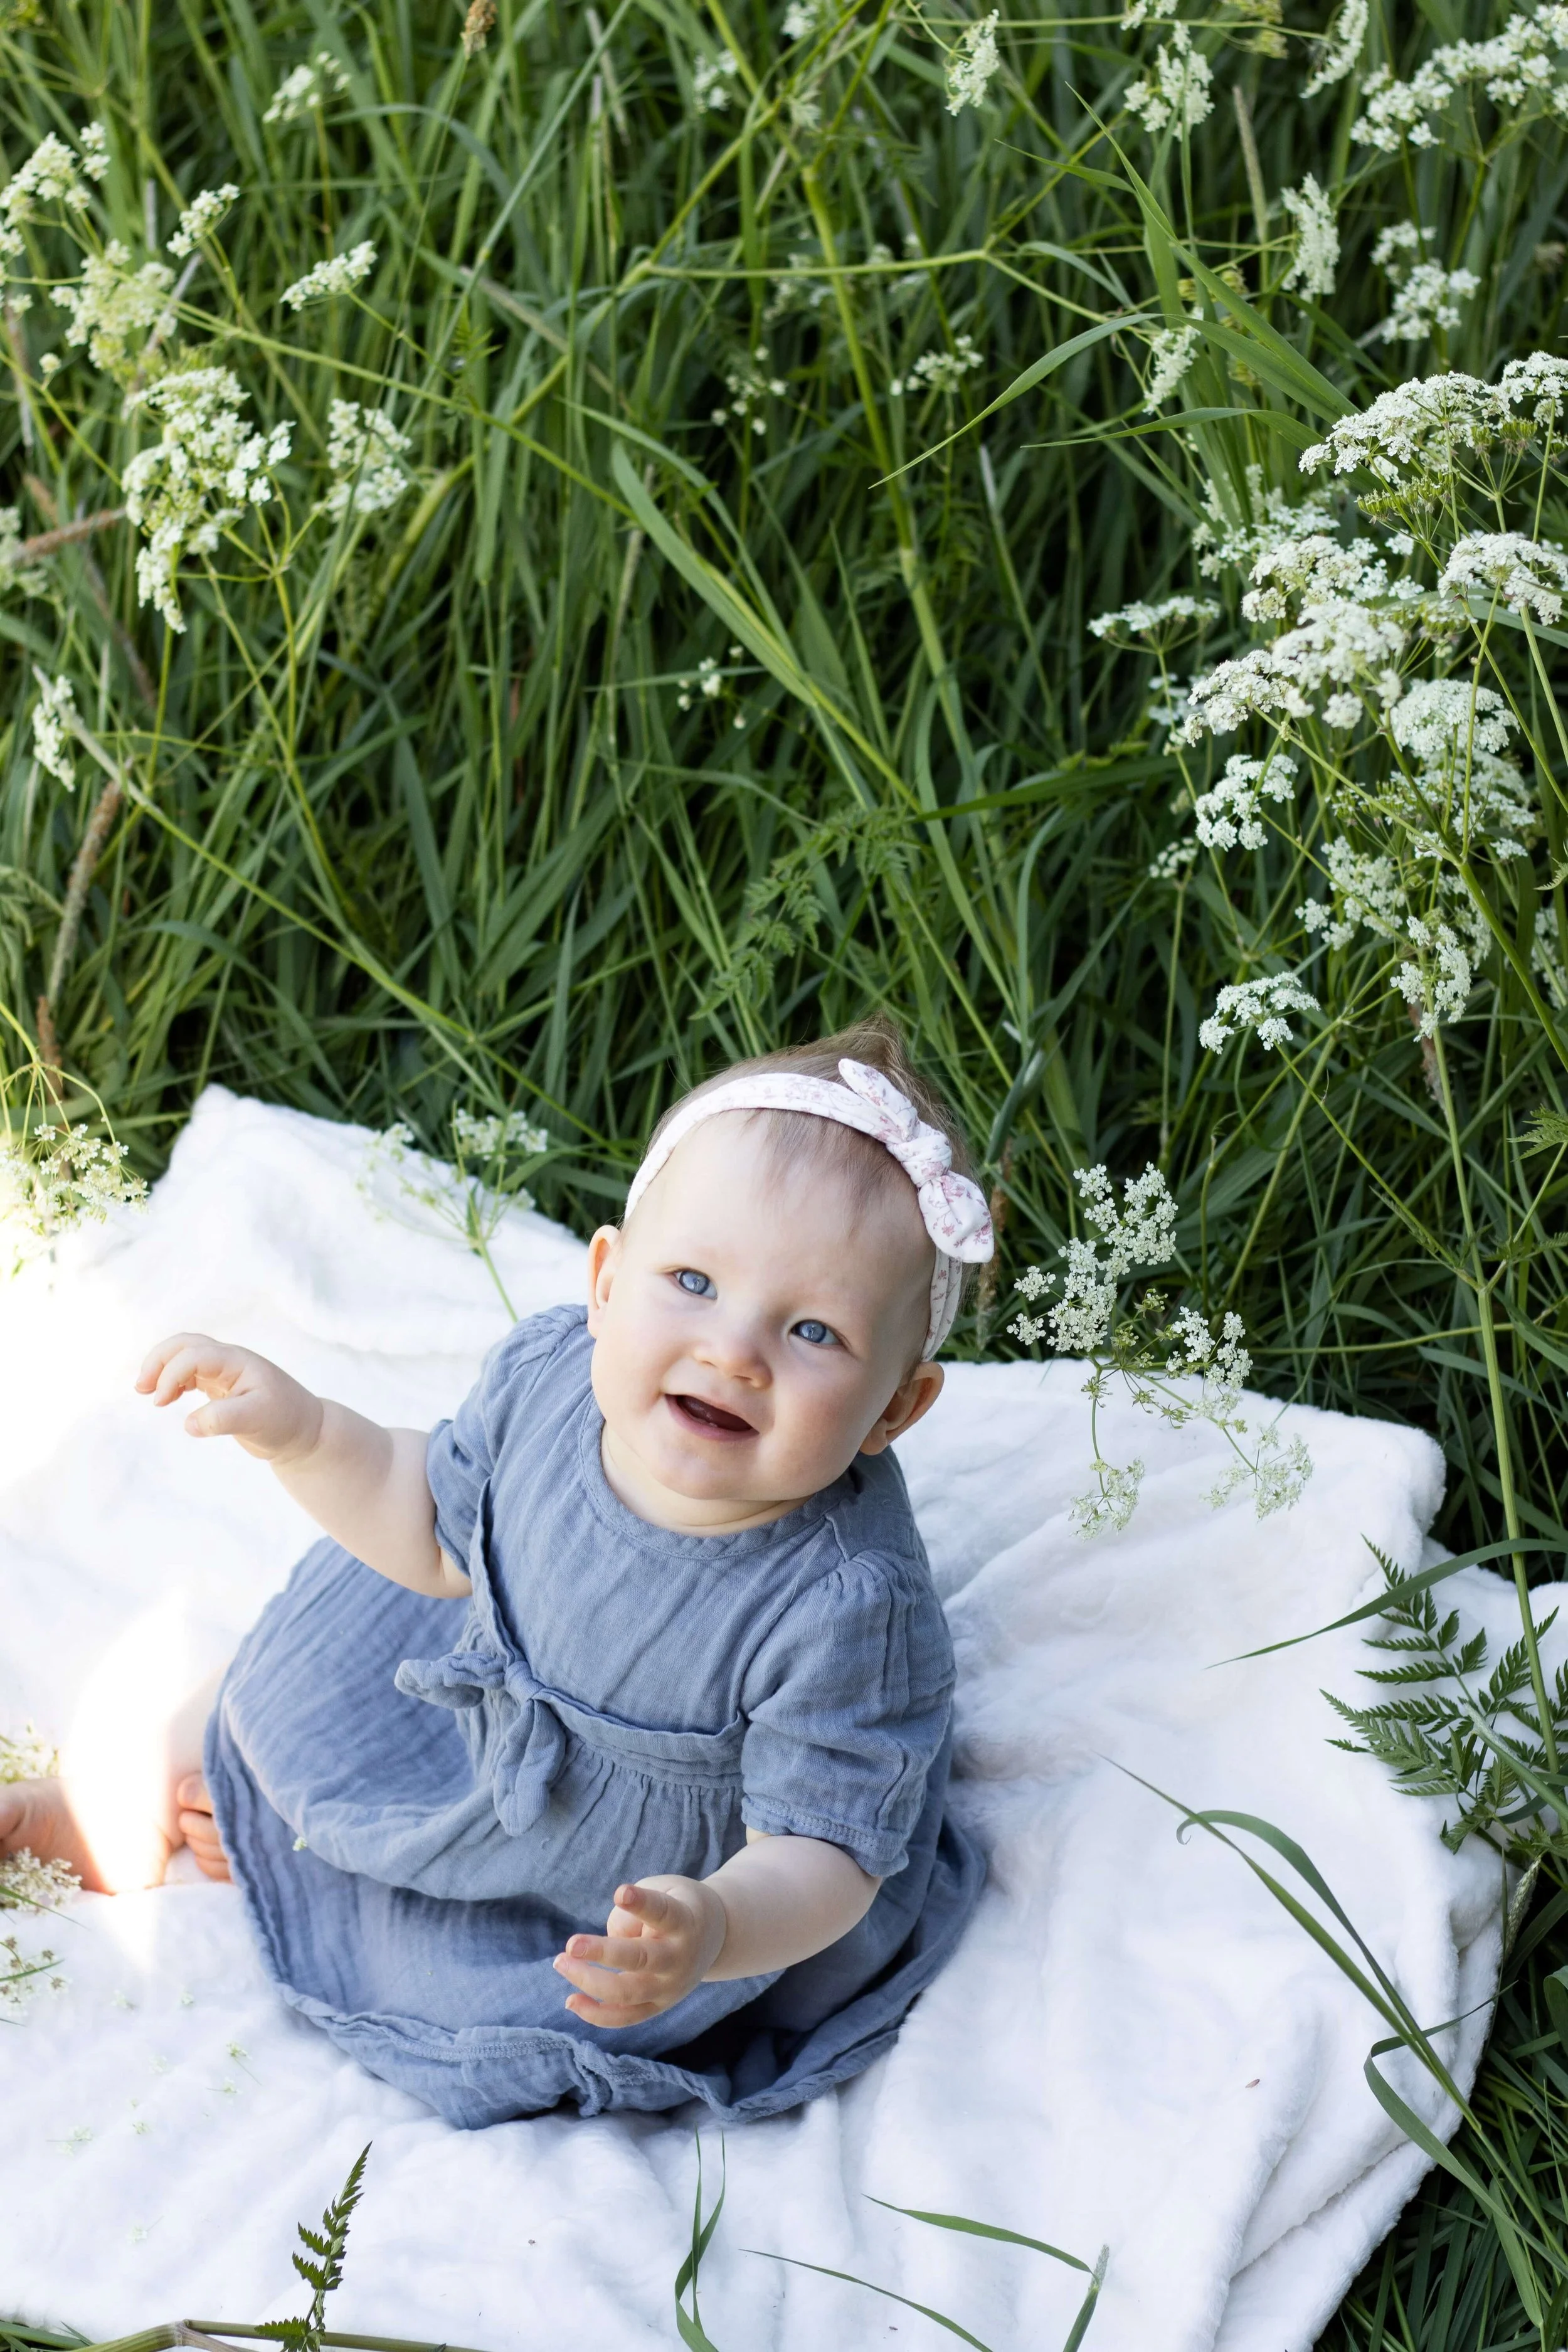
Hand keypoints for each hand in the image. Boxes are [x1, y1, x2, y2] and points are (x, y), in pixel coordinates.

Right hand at [136, 1333, 323, 1463]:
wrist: (304, 1431)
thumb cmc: (285, 1421)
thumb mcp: (257, 1420)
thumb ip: (222, 1420)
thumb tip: (188, 1424)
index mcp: (237, 1361)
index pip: (194, 1355)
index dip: (171, 1374)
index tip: (160, 1402)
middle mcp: (229, 1361)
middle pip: (185, 1344)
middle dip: (158, 1360)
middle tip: (142, 1388)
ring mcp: (225, 1372)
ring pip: (185, 1356)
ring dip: (162, 1368)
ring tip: (146, 1392)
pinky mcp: (221, 1386)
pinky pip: (190, 1373)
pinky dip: (173, 1380)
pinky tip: (166, 1398)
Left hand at [553, 1876, 728, 2027]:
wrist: (716, 1936)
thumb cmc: (676, 1905)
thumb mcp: (664, 1891)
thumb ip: (633, 1914)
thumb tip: (604, 1948)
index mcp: (685, 1922)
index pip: (663, 1912)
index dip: (642, 1903)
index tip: (620, 1892)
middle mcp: (678, 1958)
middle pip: (641, 1958)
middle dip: (604, 1952)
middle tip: (571, 1943)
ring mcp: (669, 1987)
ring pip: (627, 1992)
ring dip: (589, 1980)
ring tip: (560, 1961)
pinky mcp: (658, 2006)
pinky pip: (625, 2017)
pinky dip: (596, 2014)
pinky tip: (570, 2001)